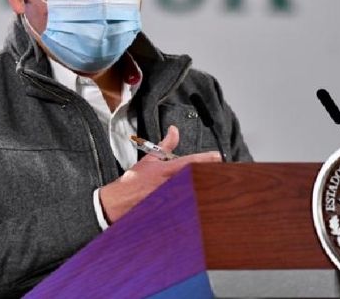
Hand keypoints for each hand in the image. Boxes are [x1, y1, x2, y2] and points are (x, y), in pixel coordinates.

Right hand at [98, 126, 220, 223]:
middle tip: (219, 172)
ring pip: (192, 192)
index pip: (189, 162)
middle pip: (195, 179)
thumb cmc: (134, 180)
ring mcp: (171, 197)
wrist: (120, 201)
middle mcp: (169, 183)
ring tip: (212, 187)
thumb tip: (174, 130)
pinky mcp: (171, 209)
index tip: (217, 156)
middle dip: (207, 175)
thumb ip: (166, 145)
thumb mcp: (150, 159)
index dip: (204, 159)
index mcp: (165, 170)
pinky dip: (192, 202)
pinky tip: (198, 202)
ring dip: (201, 188)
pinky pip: (186, 206)